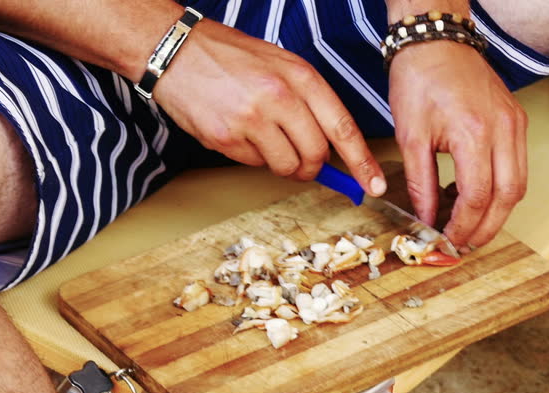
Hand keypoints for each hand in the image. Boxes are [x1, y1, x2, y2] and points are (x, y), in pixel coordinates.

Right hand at [155, 20, 385, 195]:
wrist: (175, 50)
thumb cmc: (231, 57)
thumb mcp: (281, 65)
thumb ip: (308, 103)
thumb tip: (329, 147)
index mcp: (300, 76)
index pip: (342, 127)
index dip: (362, 162)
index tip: (373, 184)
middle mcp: (280, 97)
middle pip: (316, 155)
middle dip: (313, 168)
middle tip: (304, 164)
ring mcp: (252, 119)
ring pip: (286, 167)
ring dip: (282, 165)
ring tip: (265, 141)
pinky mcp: (226, 138)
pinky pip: (254, 165)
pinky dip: (252, 157)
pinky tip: (240, 133)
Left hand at [389, 41, 527, 248]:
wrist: (436, 42)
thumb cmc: (419, 80)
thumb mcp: (410, 136)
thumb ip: (420, 182)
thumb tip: (426, 217)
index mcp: (474, 133)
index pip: (477, 196)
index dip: (464, 225)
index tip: (448, 240)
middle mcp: (503, 130)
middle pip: (508, 196)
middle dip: (488, 227)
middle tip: (466, 243)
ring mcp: (514, 124)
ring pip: (519, 184)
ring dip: (499, 211)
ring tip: (473, 226)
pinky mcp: (516, 119)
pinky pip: (518, 164)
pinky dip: (501, 187)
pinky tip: (477, 195)